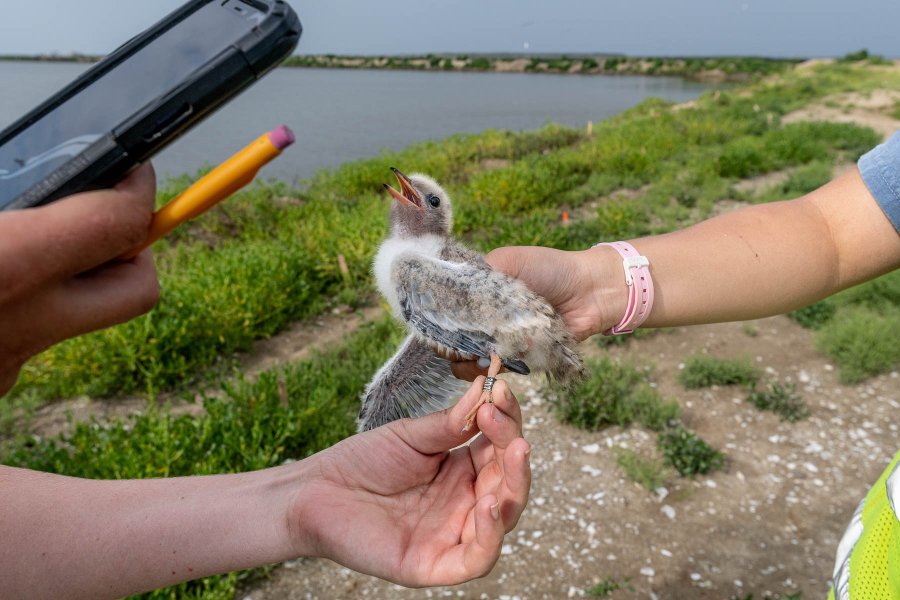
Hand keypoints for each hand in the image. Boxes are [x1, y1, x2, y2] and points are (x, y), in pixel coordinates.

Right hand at [0, 164, 159, 394]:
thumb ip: (16, 202)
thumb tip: (53, 188)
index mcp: (9, 267)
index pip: (121, 224)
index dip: (137, 192)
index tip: (133, 175)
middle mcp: (22, 328)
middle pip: (140, 291)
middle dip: (129, 253)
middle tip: (87, 223)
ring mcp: (8, 367)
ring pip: (78, 315)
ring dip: (65, 280)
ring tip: (18, 252)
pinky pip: (29, 333)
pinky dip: (19, 305)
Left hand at [292, 377, 530, 586]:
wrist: (316, 491)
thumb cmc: (362, 463)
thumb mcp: (412, 436)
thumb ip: (452, 423)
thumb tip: (489, 389)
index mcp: (463, 471)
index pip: (501, 447)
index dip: (508, 421)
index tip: (498, 389)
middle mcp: (465, 503)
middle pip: (509, 482)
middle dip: (515, 450)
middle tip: (506, 421)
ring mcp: (453, 534)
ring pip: (504, 518)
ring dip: (515, 485)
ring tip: (515, 450)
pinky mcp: (435, 563)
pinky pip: (477, 558)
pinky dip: (491, 534)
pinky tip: (488, 504)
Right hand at [450, 245, 626, 380]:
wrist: (589, 291)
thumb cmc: (550, 269)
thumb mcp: (507, 261)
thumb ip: (474, 279)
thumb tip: (447, 303)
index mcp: (476, 295)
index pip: (444, 314)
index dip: (438, 322)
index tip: (439, 327)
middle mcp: (484, 320)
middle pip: (452, 343)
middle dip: (451, 346)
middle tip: (461, 344)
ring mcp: (500, 342)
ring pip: (468, 362)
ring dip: (468, 362)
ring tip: (479, 355)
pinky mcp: (518, 360)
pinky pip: (496, 371)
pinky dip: (492, 369)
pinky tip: (495, 362)